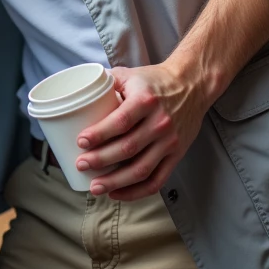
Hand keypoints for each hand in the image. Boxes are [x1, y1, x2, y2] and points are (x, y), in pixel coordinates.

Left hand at [74, 62, 209, 200]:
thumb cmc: (154, 80)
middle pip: (127, 149)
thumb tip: (76, 93)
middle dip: (100, 160)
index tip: (81, 141)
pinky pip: (157, 180)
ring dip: (115, 182)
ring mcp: (170, 142)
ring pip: (141, 170)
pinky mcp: (177, 155)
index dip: (99, 134)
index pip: (120, 122)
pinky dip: (136, 192)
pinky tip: (117, 193)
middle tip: (81, 164)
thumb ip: (104, 83)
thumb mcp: (129, 74)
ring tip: (95, 186)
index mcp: (146, 101)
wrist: (192, 85)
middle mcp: (160, 123)